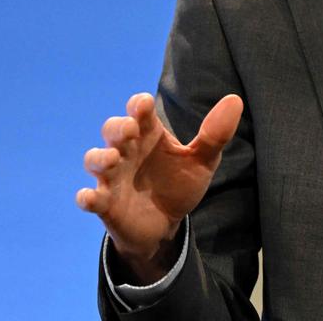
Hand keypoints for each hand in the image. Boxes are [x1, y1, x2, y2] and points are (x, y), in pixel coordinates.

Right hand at [77, 92, 242, 280]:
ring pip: (96, 159)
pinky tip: (91, 197)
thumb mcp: (202, 161)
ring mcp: (114, 176)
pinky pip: (89, 197)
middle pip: (112, 130)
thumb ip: (215, 134)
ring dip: (100, 157)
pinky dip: (87, 197)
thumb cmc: (179, 184)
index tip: (144, 105)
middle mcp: (128, 150)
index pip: (138, 110)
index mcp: (149, 134)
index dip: (138, 105)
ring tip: (113, 159)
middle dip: (117, 127)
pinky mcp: (105, 203)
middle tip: (130, 130)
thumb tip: (235, 100)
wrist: (166, 224)